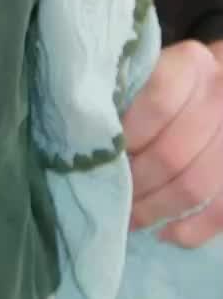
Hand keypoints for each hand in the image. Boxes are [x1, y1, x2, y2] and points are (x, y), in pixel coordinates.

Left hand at [122, 37, 222, 245]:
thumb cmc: (174, 80)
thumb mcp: (152, 70)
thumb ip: (129, 95)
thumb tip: (88, 137)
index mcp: (193, 65)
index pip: (157, 104)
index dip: (127, 137)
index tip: (104, 156)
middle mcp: (221, 97)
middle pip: (172, 154)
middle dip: (135, 183)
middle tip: (110, 197)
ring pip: (194, 187)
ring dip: (155, 210)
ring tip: (130, 218)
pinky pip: (220, 212)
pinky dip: (190, 229)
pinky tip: (165, 233)